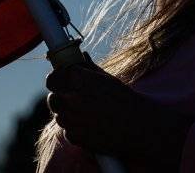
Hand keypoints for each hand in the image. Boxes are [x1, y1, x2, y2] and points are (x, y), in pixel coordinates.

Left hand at [46, 64, 193, 169]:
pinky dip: (77, 131)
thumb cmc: (125, 100)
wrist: (141, 127)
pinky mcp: (75, 136)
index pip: (53, 78)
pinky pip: (68, 132)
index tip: (60, 84)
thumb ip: (88, 69)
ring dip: (68, 116)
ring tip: (88, 116)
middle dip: (61, 99)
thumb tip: (79, 57)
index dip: (56, 81)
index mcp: (78, 78)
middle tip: (72, 101)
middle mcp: (71, 97)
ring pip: (59, 116)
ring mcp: (72, 118)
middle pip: (52, 98)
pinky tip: (92, 128)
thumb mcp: (107, 79)